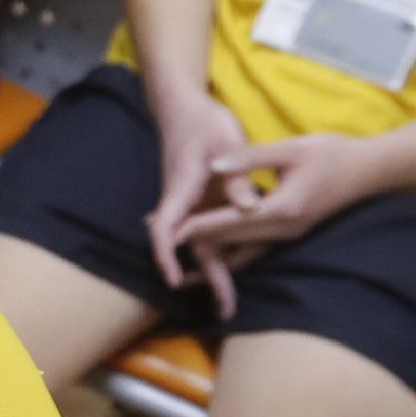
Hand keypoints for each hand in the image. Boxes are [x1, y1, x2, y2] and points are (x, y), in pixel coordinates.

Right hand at [142, 87, 253, 315]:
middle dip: (205, 279)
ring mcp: (191, 204)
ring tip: (231, 299)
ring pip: (200, 243)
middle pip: (188, 247)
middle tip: (227, 308)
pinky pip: (208, 233)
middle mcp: (182, 202)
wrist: (185, 108)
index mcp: (182, 189)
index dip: (166, 255)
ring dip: (215, 270)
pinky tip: (236, 267)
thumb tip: (250, 207)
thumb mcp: (226, 142)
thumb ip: (237, 176)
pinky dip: (220, 253)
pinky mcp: (200, 202)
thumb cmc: (205, 123)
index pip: (165, 228)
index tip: (176, 281)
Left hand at [173, 129, 401, 281]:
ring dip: (214, 253)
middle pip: (233, 241)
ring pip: (244, 250)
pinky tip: (216, 254)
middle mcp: (284, 230)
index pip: (231, 221)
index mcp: (282, 209)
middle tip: (163, 245)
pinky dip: (233, 251)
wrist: (371, 170)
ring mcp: (289, 235)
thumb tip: (214, 165)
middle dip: (198, 242)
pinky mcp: (291, 232)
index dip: (199, 226)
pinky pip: (256, 248)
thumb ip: (249, 158)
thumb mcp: (290, 148)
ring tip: (182, 259)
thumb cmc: (332, 154)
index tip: (170, 231)